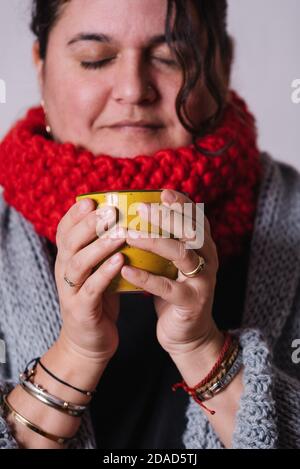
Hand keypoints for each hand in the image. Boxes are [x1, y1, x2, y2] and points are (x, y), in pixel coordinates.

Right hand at [54, 198, 126, 364]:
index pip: (65, 231)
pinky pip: (92, 288)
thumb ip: (102, 249)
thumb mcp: (96, 271)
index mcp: (68, 260)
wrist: (89, 343)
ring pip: (79, 263)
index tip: (91, 200)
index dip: (75, 215)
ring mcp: (70, 292)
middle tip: (109, 210)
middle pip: (70, 243)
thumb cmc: (98, 301)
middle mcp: (64, 273)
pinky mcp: (82, 310)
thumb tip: (123, 220)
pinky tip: (120, 260)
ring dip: (99, 246)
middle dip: (89, 225)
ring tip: (119, 232)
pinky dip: (105, 273)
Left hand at [121, 189, 220, 356]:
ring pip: (181, 255)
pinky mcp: (191, 302)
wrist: (187, 333)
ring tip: (129, 235)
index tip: (161, 192)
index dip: (181, 203)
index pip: (196, 218)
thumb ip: (165, 240)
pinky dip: (146, 278)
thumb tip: (137, 213)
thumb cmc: (174, 291)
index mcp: (203, 246)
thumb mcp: (172, 263)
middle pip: (191, 231)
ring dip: (154, 242)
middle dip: (166, 216)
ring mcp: (202, 281)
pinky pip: (168, 288)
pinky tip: (127, 270)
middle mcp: (207, 259)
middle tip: (140, 208)